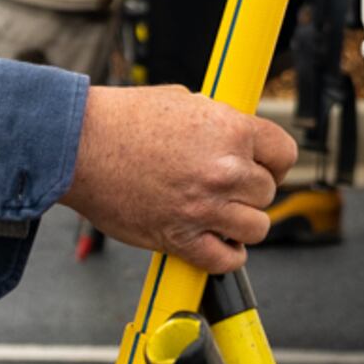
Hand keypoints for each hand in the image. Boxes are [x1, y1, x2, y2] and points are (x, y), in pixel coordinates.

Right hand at [57, 85, 296, 272]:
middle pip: (268, 193)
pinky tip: (215, 242)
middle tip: (225, 189)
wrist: (79, 146)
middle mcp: (225, 169)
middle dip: (249, 192)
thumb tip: (237, 138)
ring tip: (220, 215)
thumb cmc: (122, 119)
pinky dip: (225, 256)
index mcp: (231, 129)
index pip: (285, 154)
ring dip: (240, 224)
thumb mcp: (184, 103)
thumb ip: (218, 124)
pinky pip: (225, 259)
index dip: (274, 163)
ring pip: (255, 228)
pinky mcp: (180, 238)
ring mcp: (204, 207)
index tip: (262, 168)